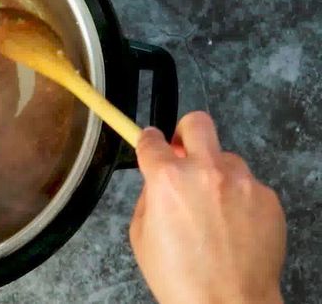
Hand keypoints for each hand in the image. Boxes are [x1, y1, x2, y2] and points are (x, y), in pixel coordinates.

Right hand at [130, 112, 285, 303]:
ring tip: (214, 208)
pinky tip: (234, 225)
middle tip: (184, 152)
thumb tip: (157, 183)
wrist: (227, 303)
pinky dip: (240, 198)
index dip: (147, 140)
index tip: (150, 141)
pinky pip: (250, 185)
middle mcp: (205, 172)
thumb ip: (149, 198)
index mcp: (167, 180)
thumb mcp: (141, 236)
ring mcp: (241, 182)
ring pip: (227, 158)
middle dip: (185, 132)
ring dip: (217, 173)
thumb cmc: (182, 278)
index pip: (152, 140)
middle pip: (197, 123)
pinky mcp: (267, 197)